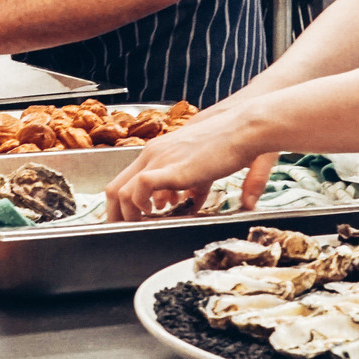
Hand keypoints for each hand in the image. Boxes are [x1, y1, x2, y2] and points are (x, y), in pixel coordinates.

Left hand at [104, 112, 265, 221]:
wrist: (244, 128)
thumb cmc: (229, 145)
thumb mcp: (204, 169)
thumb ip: (194, 187)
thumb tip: (189, 202)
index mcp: (158, 151)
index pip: (125, 179)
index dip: (123, 203)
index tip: (128, 219)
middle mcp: (153, 153)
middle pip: (115, 187)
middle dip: (117, 214)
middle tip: (126, 230)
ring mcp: (159, 159)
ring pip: (122, 191)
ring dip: (128, 215)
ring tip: (139, 227)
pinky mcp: (171, 168)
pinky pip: (141, 187)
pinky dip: (142, 204)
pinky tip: (155, 212)